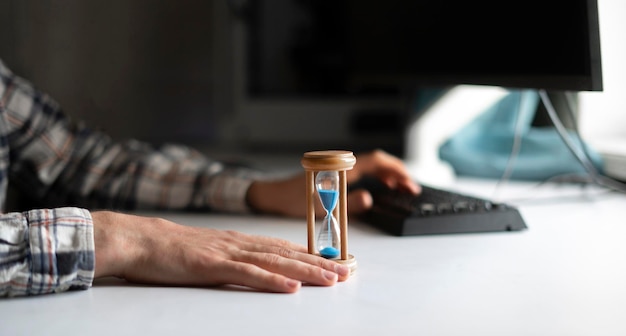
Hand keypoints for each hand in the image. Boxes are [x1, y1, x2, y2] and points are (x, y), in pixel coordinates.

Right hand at [92, 211, 349, 292]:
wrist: (141, 239)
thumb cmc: (174, 249)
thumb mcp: (212, 251)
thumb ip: (237, 258)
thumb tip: (261, 268)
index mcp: (241, 241)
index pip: (285, 248)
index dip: (314, 255)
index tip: (339, 262)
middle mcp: (240, 243)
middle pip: (288, 254)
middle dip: (320, 263)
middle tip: (348, 271)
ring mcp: (227, 253)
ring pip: (275, 262)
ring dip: (305, 271)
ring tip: (331, 278)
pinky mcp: (211, 265)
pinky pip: (246, 274)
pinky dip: (270, 281)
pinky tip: (289, 287)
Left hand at [247, 149, 419, 216]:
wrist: (273, 195)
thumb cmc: (292, 199)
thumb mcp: (321, 207)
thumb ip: (348, 204)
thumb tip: (370, 199)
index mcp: (340, 167)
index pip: (376, 162)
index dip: (395, 171)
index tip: (408, 184)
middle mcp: (341, 164)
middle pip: (377, 161)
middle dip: (397, 172)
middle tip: (410, 188)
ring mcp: (339, 167)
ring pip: (372, 164)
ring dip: (389, 173)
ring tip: (402, 188)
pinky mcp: (336, 173)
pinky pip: (363, 169)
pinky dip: (378, 175)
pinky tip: (383, 185)